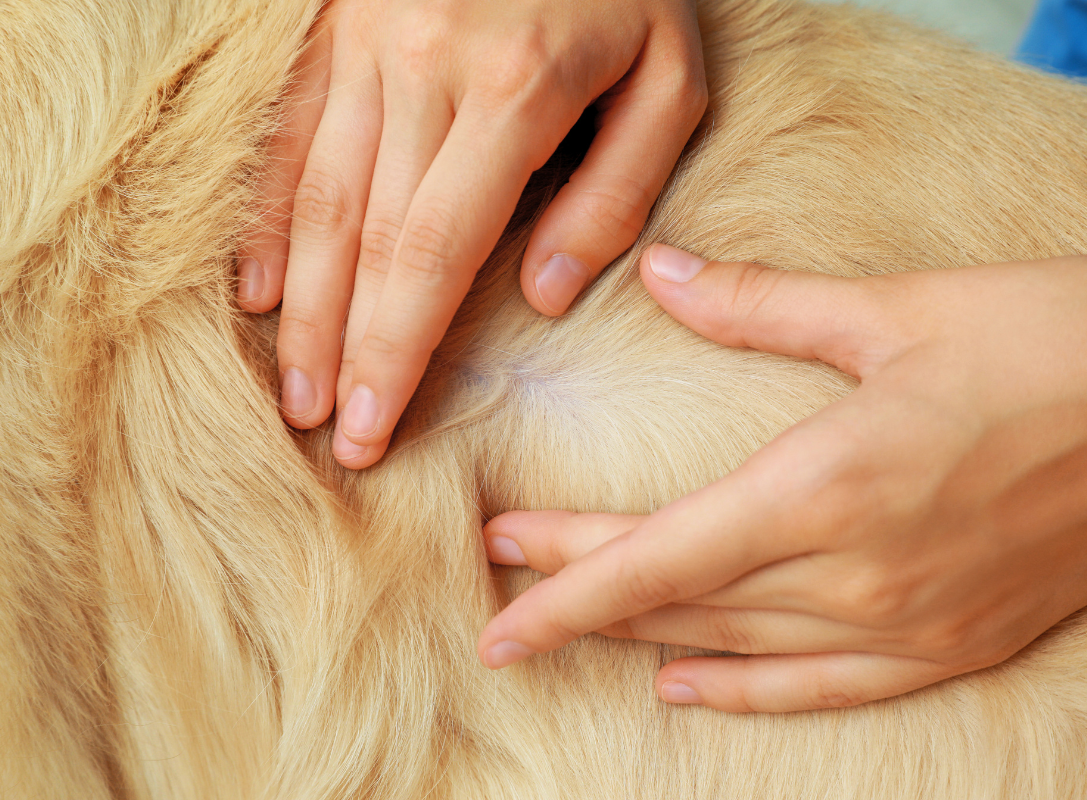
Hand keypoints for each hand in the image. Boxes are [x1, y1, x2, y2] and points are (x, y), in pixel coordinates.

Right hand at [237, 0, 705, 468]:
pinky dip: (268, 214)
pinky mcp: (336, 26)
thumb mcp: (669, 78)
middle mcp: (427, 65)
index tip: (376, 424)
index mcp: (518, 88)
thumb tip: (544, 294)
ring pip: (317, 192)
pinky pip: (289, 131)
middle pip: (367, 235)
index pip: (438, 247)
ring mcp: (369, 40)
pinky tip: (258, 286)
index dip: (400, 345)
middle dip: (342, 346)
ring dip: (300, 302)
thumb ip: (618, 190)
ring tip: (291, 388)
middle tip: (327, 434)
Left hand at [476, 244, 1086, 712]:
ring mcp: (913, 622)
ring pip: (741, 648)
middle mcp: (860, 574)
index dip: (566, 584)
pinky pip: (827, 687)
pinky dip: (747, 692)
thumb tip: (659, 272)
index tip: (493, 601)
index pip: (659, 557)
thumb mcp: (891, 309)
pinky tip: (686, 688)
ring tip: (573, 626)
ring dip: (647, 637)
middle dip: (584, 592)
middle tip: (504, 585)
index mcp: (830, 485)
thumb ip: (755, 302)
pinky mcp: (961, 640)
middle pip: (684, 601)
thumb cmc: (1048, 333)